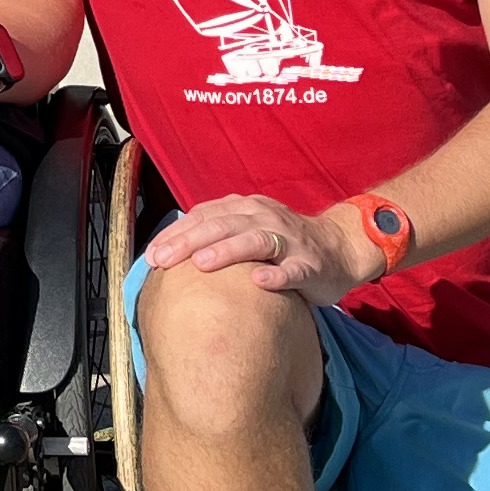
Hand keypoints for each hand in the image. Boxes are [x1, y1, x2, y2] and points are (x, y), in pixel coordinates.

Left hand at [136, 192, 383, 307]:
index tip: (150, 253)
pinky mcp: (310, 264)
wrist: (339, 247)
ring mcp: (288, 240)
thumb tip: (168, 251)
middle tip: (162, 260)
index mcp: (245, 208)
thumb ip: (217, 234)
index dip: (175, 233)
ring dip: (226, 251)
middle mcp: (264, 218)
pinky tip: (259, 282)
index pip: (203, 216)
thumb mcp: (248, 229)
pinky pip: (292, 269)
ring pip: (254, 240)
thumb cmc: (283, 242)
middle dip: (188, 242)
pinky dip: (276, 275)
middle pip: (222, 225)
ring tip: (201, 264)